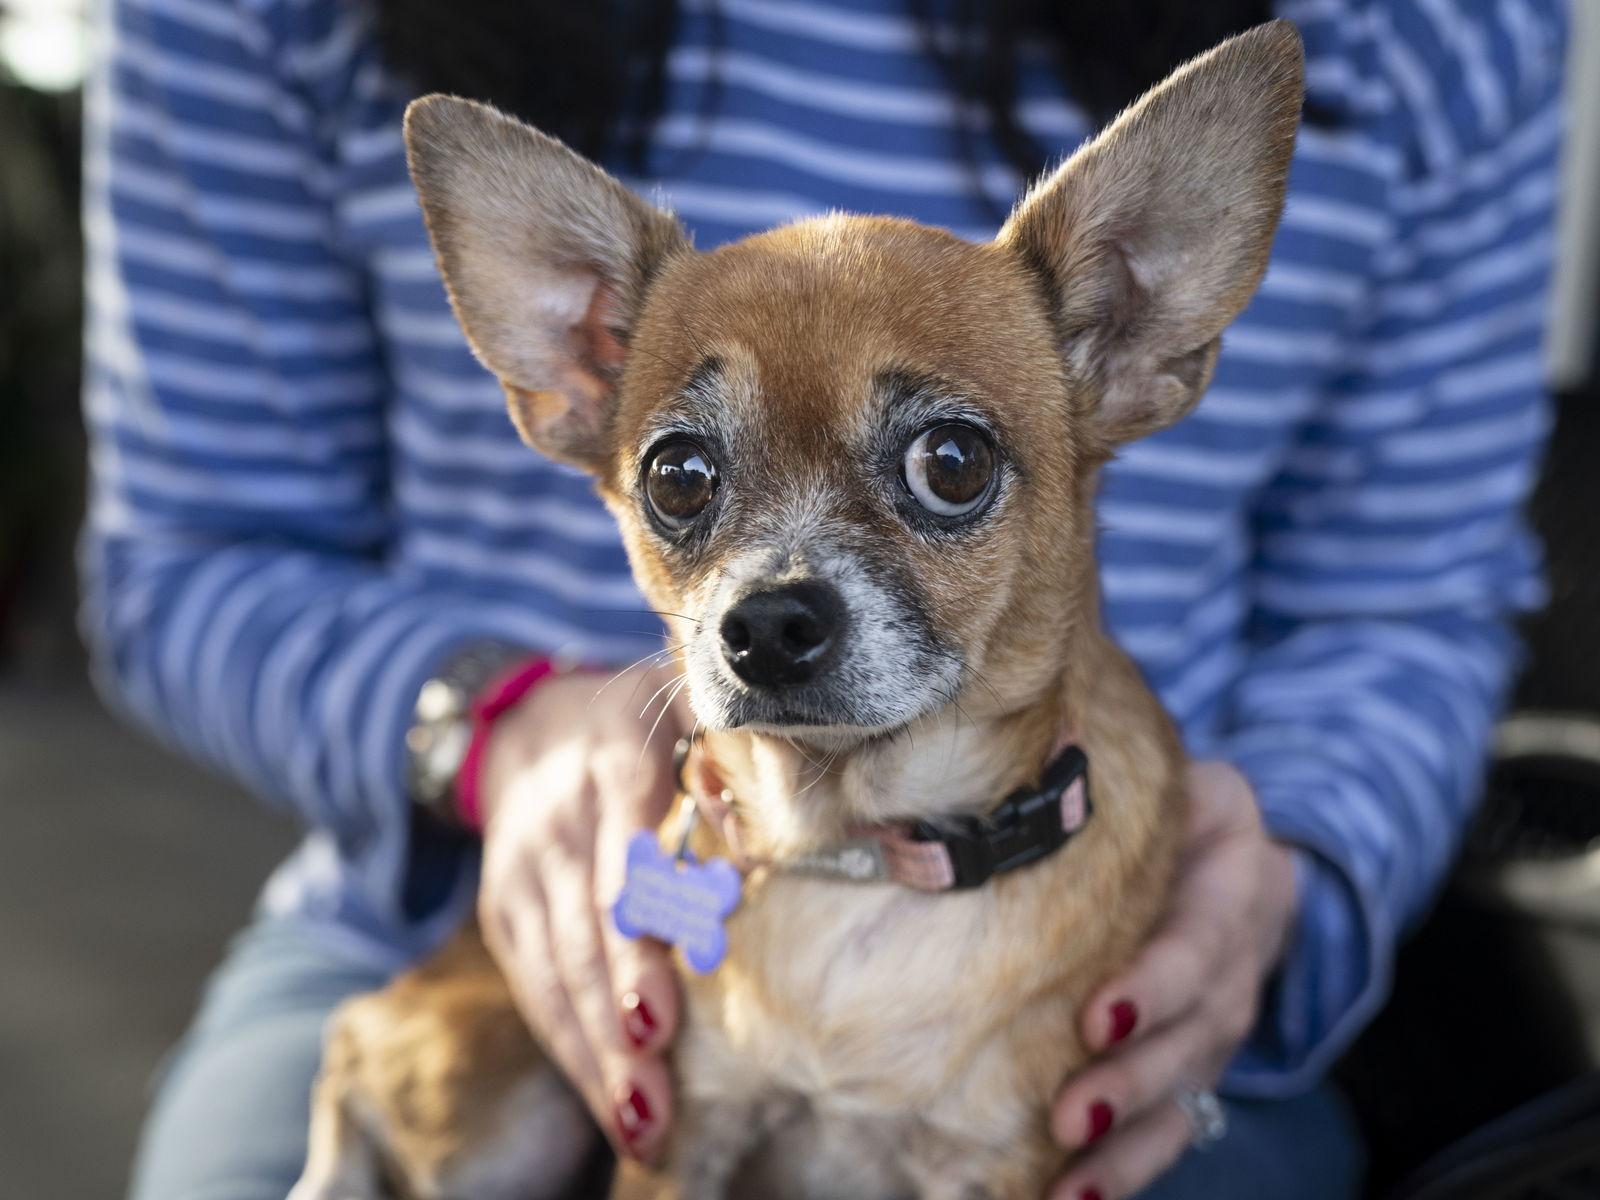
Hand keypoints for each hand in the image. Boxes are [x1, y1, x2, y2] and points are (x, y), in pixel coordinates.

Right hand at [477, 664, 685, 1162]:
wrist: (526, 723)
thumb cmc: (635, 723)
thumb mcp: (679, 704)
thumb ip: (721, 752)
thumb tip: (751, 830)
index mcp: (612, 764)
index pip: (622, 857)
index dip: (638, 934)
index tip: (659, 1008)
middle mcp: (557, 824)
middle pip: (585, 932)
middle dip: (616, 1019)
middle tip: (653, 1095)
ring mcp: (522, 874)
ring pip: (556, 972)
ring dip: (594, 1054)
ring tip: (639, 1123)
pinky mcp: (503, 913)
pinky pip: (536, 989)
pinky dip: (571, 1050)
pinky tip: (607, 1107)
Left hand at [1047, 761, 1299, 1199]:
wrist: (1240, 854)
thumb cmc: (1179, 810)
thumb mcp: (1176, 779)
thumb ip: (1116, 780)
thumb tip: (1016, 771)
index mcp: (1232, 882)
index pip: (1197, 940)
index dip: (1154, 984)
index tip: (1097, 1017)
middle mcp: (1235, 964)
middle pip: (1193, 1033)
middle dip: (1132, 1080)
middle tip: (1071, 1114)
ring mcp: (1219, 1024)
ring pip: (1185, 1093)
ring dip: (1127, 1146)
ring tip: (1069, 1186)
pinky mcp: (1195, 1064)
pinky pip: (1173, 1124)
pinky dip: (1130, 1167)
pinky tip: (1074, 1198)